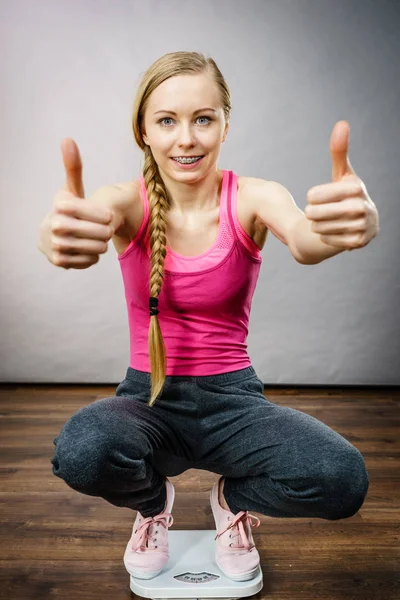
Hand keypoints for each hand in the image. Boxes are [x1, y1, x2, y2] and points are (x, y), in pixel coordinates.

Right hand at [43, 139, 113, 268]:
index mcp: (62, 205)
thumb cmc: (67, 209)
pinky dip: (92, 256)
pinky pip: (91, 260)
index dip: (107, 216)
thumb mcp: (71, 189)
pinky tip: (85, 248)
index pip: (102, 214)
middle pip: (103, 233)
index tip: (106, 215)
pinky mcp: (60, 261)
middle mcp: (56, 225)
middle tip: (103, 230)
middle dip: (106, 232)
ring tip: (94, 238)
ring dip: (101, 244)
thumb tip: (68, 139)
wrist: (48, 235)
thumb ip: (73, 167)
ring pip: (99, 248)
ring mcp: (57, 244)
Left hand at [304, 121, 379, 250]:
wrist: (361, 221)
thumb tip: (342, 123)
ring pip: (321, 228)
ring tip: (321, 222)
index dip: (313, 197)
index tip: (313, 197)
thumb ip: (339, 151)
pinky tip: (330, 232)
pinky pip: (329, 241)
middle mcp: (363, 207)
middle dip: (312, 213)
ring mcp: (362, 226)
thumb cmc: (345, 193)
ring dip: (317, 226)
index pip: (317, 195)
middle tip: (312, 213)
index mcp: (356, 187)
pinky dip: (325, 237)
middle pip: (318, 214)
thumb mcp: (342, 174)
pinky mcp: (359, 243)